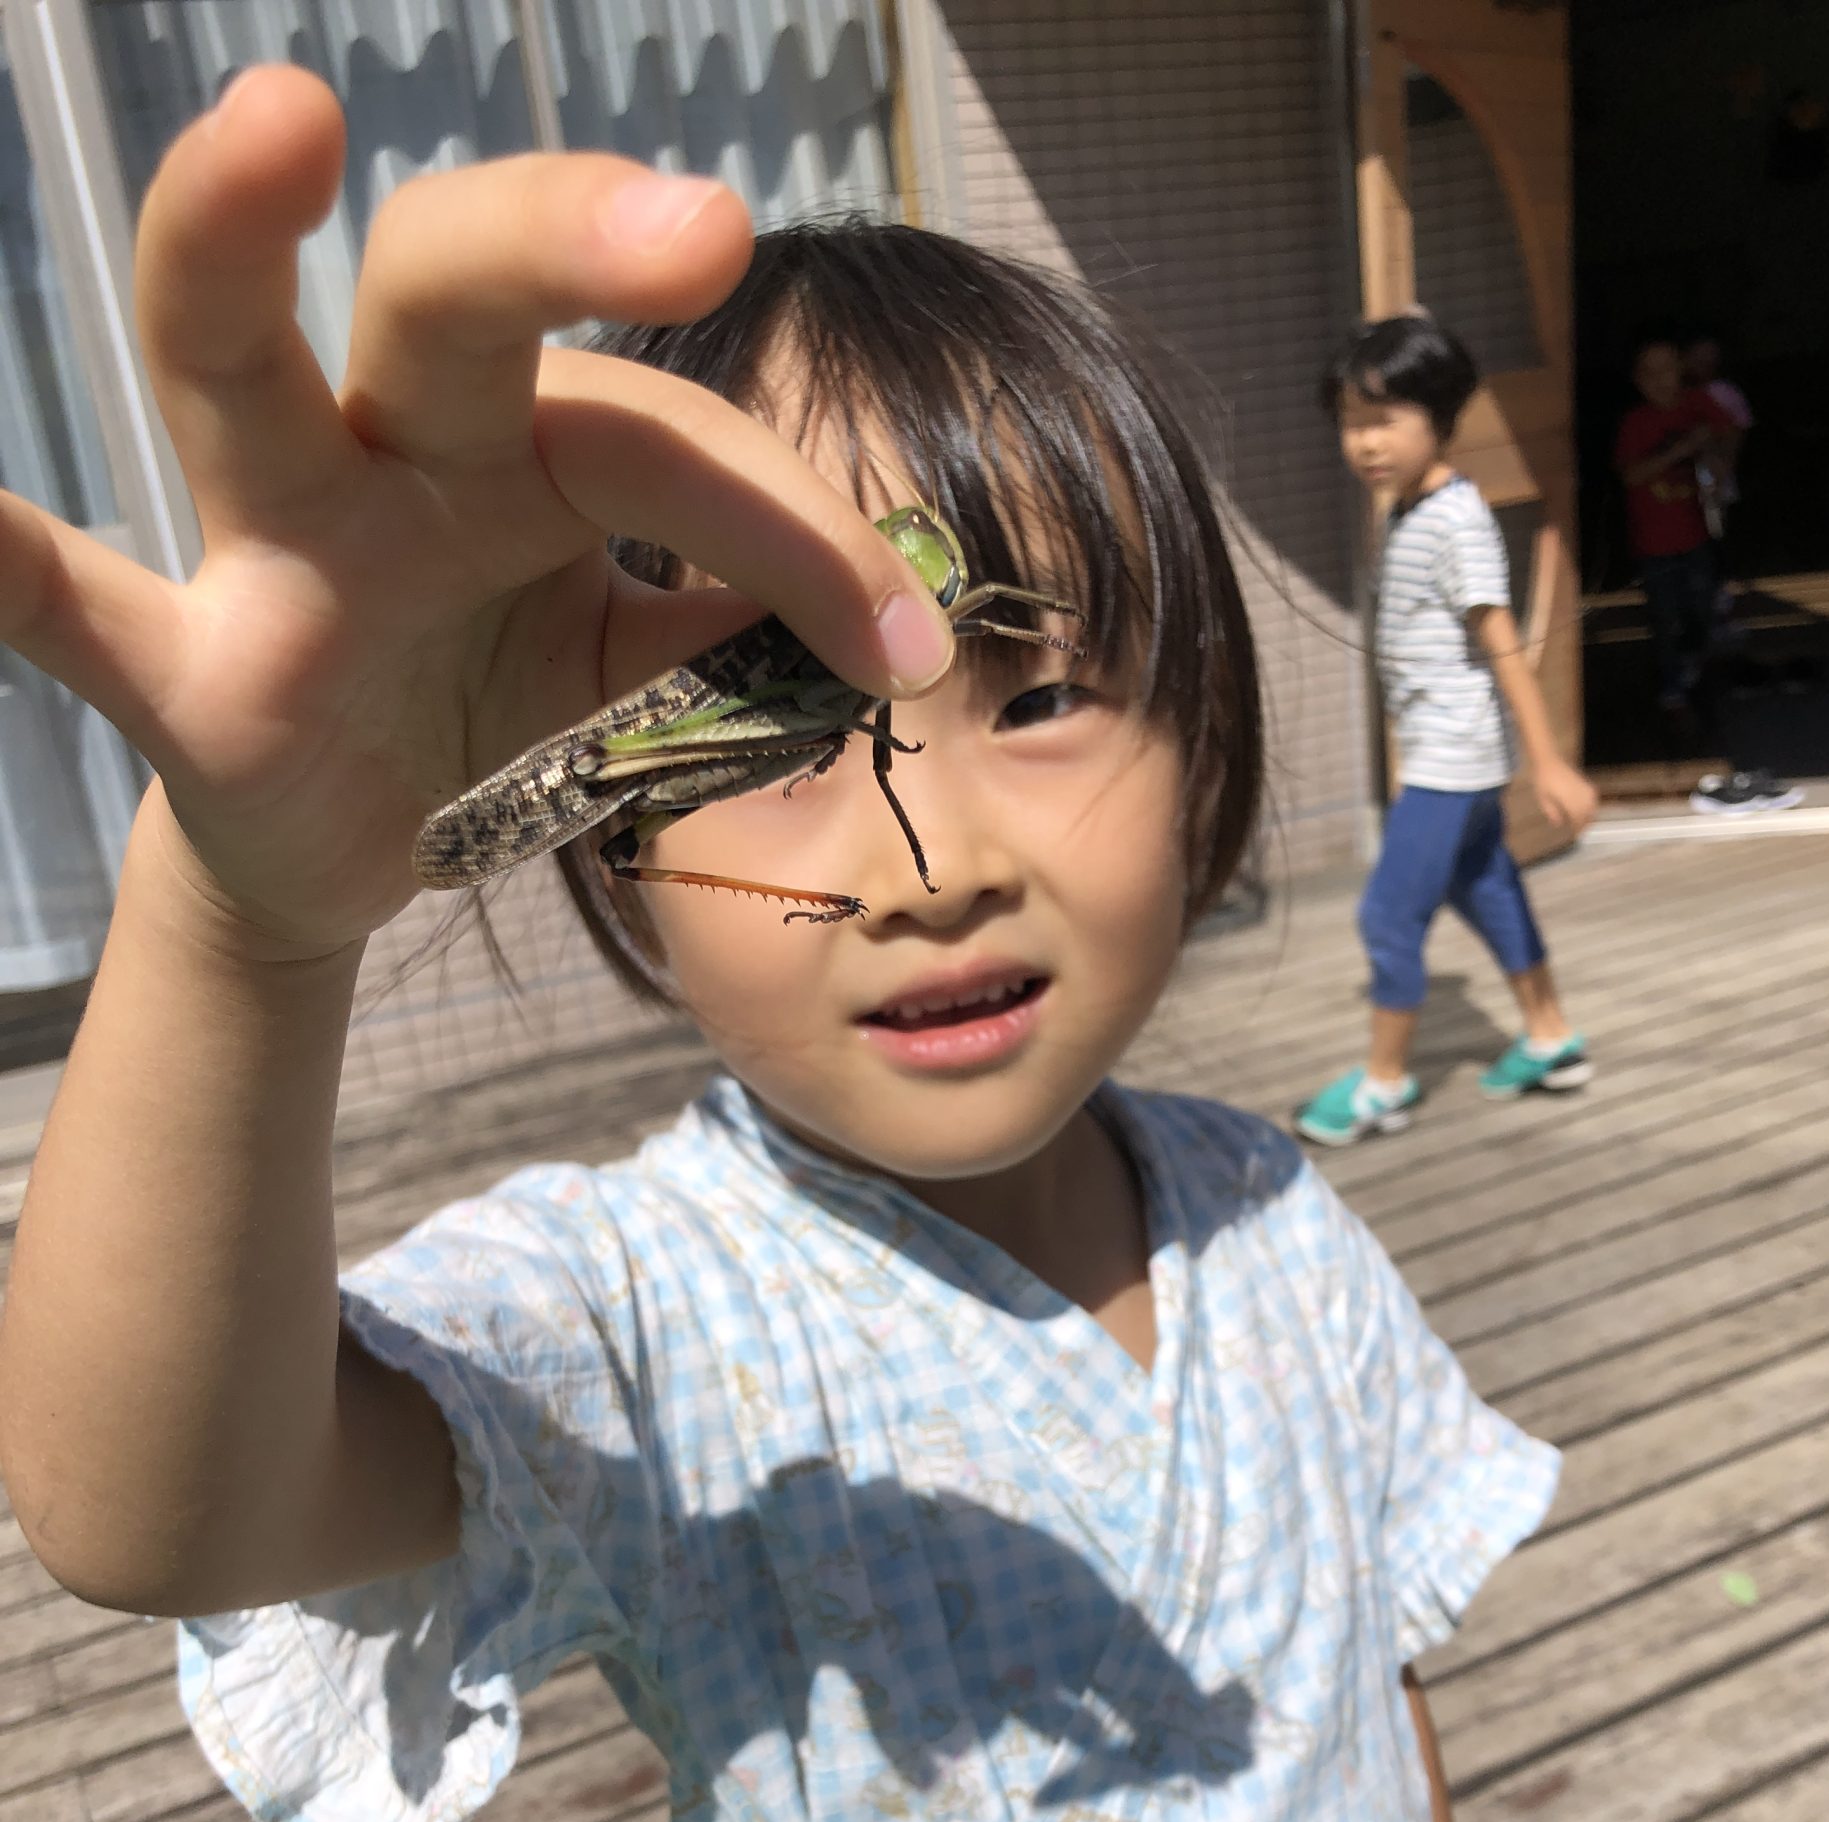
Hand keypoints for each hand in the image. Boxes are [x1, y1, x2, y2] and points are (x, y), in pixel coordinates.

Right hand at [0, 67, 952, 957]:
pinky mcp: (173, 664)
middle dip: (559, 236)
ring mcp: (263, 540)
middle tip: (707, 222)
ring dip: (231, 241)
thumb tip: (884, 625)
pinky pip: (63, 603)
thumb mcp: (632, 679)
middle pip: (447, 289)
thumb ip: (732, 633)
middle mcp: (380, 451)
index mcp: (512, 452)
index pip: (652, 434)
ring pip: (228, 356)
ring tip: (279, 124)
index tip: (908, 640)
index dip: (789, 524)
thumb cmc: (496, 724)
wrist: (363, 855)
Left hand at [1529, 758, 1598, 836]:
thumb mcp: (1542, 799)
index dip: (1578, 828)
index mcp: (1568, 799)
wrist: (1549, 761)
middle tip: (1580, 832)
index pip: (1577, 818)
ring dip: (1590, 815)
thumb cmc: (1542, 780)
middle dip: (1585, 824)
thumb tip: (1559, 824)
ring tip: (1584, 823)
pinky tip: (1588, 809)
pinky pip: (1593, 797)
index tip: (1576, 835)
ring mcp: (1584, 787)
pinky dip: (1592, 805)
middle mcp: (1579, 794)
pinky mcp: (1585, 782)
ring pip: (1593, 806)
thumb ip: (1551, 812)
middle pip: (1587, 813)